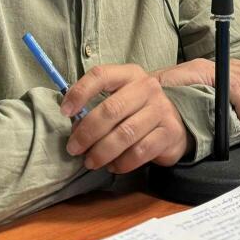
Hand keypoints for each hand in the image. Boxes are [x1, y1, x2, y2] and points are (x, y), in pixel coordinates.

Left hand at [61, 64, 190, 173]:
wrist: (175, 121)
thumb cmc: (137, 109)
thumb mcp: (119, 97)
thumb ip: (97, 104)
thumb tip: (73, 124)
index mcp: (129, 74)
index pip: (101, 75)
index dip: (80, 92)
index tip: (65, 111)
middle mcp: (147, 87)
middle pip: (111, 109)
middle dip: (87, 132)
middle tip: (73, 148)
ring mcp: (160, 109)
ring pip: (125, 134)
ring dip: (102, 151)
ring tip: (90, 162)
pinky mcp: (169, 133)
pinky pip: (139, 152)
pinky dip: (121, 163)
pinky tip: (112, 166)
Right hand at [152, 58, 239, 130]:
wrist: (143, 95)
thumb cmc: (162, 101)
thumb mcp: (188, 100)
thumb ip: (205, 101)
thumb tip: (224, 114)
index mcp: (205, 68)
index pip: (235, 64)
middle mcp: (207, 64)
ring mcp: (205, 67)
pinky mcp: (204, 73)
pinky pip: (231, 87)